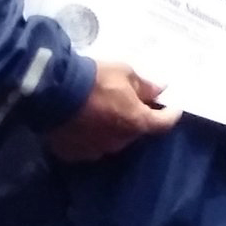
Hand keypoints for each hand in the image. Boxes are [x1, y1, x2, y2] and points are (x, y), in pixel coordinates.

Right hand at [44, 59, 180, 161]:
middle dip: (136, 117)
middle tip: (130, 102)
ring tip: (103, 111)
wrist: (52, 91)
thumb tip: (160, 90)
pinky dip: (91, 136)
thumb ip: (144, 85)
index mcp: (136, 122)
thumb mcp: (124, 72)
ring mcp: (95, 150)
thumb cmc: (93, 79)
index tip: (172, 107)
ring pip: (112, 139)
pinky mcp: (73, 153)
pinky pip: (89, 146)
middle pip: (135, 130)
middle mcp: (118, 142)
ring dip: (113, 128)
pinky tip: (84, 123)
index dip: (170, 115)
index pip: (163, 123)